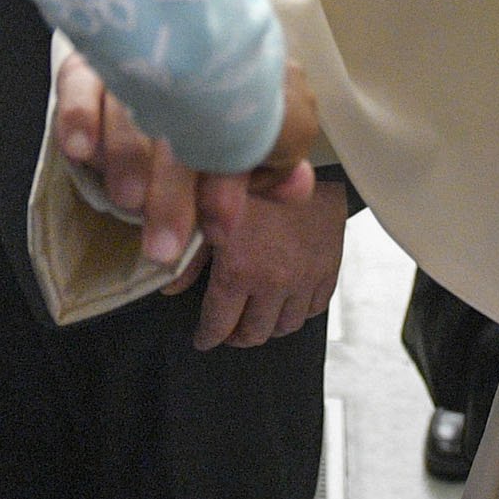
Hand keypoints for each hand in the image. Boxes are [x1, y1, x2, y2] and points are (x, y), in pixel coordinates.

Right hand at [52, 50, 318, 270]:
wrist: (164, 60)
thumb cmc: (212, 119)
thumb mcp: (249, 147)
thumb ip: (272, 169)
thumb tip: (297, 186)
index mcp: (238, 87)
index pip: (239, 130)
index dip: (230, 182)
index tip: (220, 227)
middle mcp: (189, 68)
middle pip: (182, 123)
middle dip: (174, 192)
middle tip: (164, 247)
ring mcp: (137, 64)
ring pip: (132, 104)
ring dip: (129, 155)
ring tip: (127, 202)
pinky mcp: (90, 64)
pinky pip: (81, 80)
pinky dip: (79, 113)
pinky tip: (80, 151)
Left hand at [188, 170, 346, 349]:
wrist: (311, 158)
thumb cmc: (254, 178)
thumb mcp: (210, 211)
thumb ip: (189, 255)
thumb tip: (169, 287)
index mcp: (240, 271)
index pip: (219, 324)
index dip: (208, 337)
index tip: (202, 339)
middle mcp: (274, 283)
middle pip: (255, 333)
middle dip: (236, 337)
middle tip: (228, 332)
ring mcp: (305, 279)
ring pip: (286, 326)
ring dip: (268, 327)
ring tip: (256, 317)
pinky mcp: (330, 270)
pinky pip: (314, 309)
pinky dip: (298, 311)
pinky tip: (287, 301)